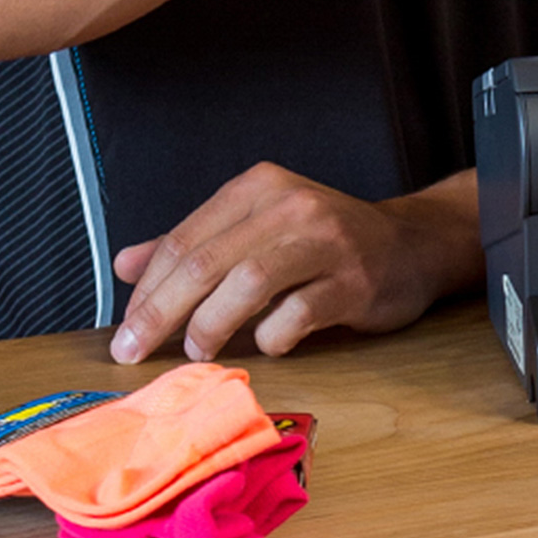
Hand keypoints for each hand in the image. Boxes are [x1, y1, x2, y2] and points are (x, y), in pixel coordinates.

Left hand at [107, 163, 479, 362]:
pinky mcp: (354, 280)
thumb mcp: (257, 228)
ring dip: (211, 324)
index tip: (126, 329)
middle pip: (207, 261)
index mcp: (260, 187)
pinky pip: (297, 314)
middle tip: (134, 350)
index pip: (186, 239)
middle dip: (161, 312)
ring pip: (248, 282)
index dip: (148, 290)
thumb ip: (195, 244)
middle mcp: (291, 205)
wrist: (411, 245)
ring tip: (198, 349)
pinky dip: (271, 335)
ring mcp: (326, 241)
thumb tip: (126, 266)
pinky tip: (267, 342)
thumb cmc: (326, 242)